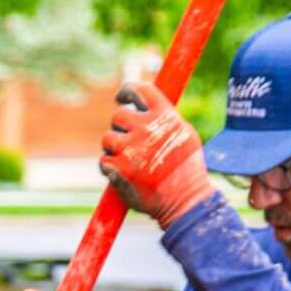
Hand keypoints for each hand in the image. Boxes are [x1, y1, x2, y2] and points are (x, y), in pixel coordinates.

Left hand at [99, 81, 214, 228]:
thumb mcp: (185, 135)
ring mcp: (131, 149)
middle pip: (118, 115)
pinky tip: (124, 175)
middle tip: (127, 141)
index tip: (121, 97)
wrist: (184, 200)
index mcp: (164, 117)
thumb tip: (148, 107)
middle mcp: (146, 128)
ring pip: (107, 139)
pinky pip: (103, 161)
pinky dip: (110, 168)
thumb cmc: (187, 171)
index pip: (140, 90)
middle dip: (120, 127)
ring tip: (129, 162)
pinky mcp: (119, 169)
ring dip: (113, 149)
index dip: (127, 91)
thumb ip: (165, 119)